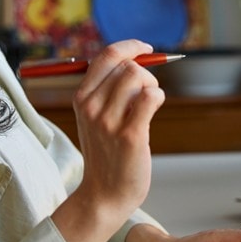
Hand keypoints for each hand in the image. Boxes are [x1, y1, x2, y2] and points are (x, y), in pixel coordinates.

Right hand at [69, 40, 164, 227]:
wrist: (105, 194)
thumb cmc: (107, 153)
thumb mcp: (95, 117)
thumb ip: (108, 89)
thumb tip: (134, 59)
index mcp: (82, 98)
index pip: (106, 56)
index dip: (130, 47)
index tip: (146, 49)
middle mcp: (91, 107)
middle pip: (127, 65)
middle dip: (145, 73)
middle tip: (147, 94)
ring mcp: (108, 121)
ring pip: (139, 78)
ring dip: (152, 86)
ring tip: (148, 107)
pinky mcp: (129, 135)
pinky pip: (150, 97)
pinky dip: (158, 97)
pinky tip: (154, 109)